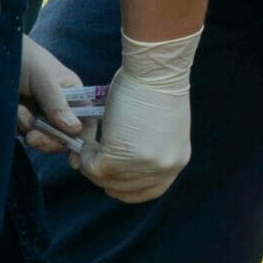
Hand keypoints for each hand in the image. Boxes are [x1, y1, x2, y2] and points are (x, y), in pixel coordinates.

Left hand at [18, 36, 86, 154]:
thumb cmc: (23, 56)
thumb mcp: (43, 77)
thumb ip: (58, 103)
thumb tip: (75, 130)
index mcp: (73, 93)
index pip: (86, 121)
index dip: (83, 141)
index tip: (74, 161)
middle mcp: (59, 107)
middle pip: (63, 137)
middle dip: (48, 139)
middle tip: (32, 136)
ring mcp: (39, 114)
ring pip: (42, 138)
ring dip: (29, 129)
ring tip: (18, 111)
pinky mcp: (21, 120)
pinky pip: (23, 135)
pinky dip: (16, 128)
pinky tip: (11, 113)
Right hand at [74, 28, 200, 203]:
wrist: (154, 70)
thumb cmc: (153, 88)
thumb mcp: (160, 129)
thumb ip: (148, 150)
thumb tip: (123, 163)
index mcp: (176, 161)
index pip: (149, 192)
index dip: (126, 190)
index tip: (110, 184)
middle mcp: (165, 167)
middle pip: (125, 188)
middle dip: (104, 177)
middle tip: (89, 160)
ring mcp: (146, 164)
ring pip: (107, 179)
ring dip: (91, 165)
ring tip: (87, 147)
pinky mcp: (123, 156)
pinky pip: (94, 166)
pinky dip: (85, 156)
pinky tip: (86, 141)